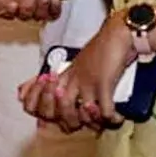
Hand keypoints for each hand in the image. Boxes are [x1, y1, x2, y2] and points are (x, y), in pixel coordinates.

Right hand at [0, 0, 62, 21]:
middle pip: (17, 14)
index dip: (3, 7)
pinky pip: (49, 15)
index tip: (13, 3)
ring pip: (34, 16)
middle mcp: (16, 0)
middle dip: (26, 7)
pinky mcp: (47, 8)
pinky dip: (53, 9)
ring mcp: (32, 5)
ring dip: (40, 7)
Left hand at [18, 14, 133, 132]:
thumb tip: (54, 97)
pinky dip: (112, 119)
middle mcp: (70, 81)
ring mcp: (85, 83)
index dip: (45, 115)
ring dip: (93, 121)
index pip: (37, 102)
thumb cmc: (101, 50)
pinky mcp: (103, 84)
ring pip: (78, 115)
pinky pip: (104, 112)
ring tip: (102, 120)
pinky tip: (117, 117)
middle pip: (56, 112)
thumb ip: (68, 81)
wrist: (116, 34)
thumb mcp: (77, 65)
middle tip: (85, 121)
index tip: (64, 117)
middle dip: (72, 121)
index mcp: (62, 77)